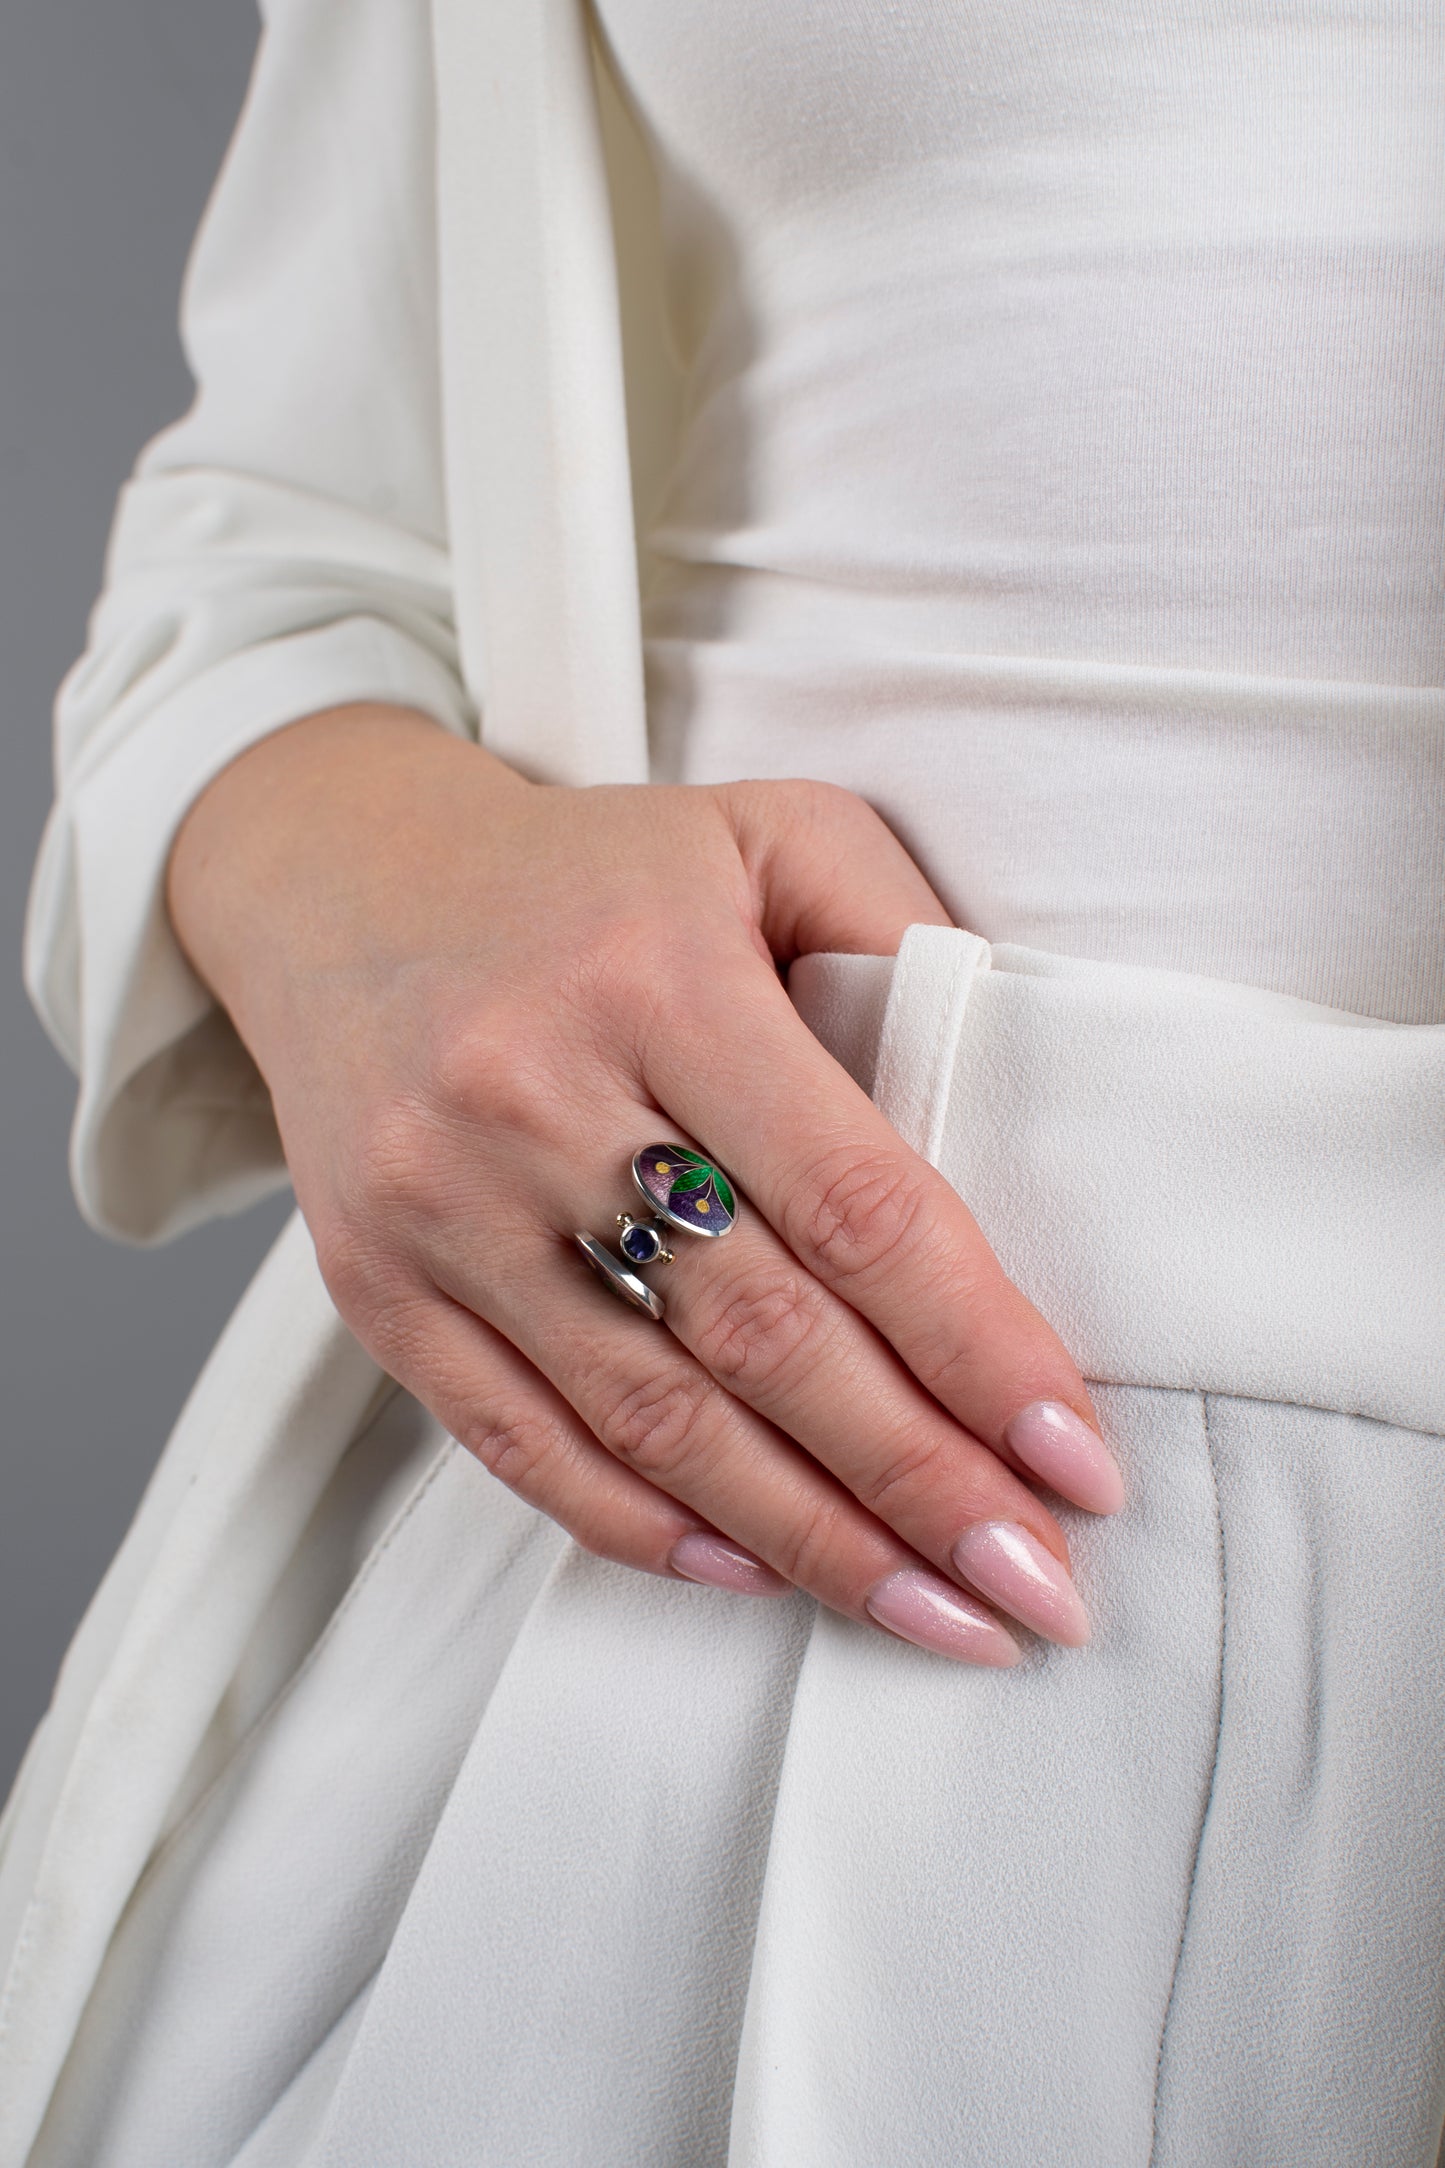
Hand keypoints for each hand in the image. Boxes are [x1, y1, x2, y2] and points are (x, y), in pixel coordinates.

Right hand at [168, 704, 1123, 1664]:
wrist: (344, 884)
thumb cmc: (594, 872)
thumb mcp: (765, 829)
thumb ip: (902, 931)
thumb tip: (1021, 1100)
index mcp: (659, 976)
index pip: (856, 1202)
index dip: (979, 1346)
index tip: (1079, 1459)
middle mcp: (536, 1094)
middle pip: (765, 1337)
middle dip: (920, 1482)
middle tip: (1041, 1587)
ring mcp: (440, 1204)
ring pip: (652, 1418)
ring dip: (811, 1539)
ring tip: (936, 1614)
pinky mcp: (375, 1284)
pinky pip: (519, 1443)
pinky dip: (645, 1526)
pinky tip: (760, 1571)